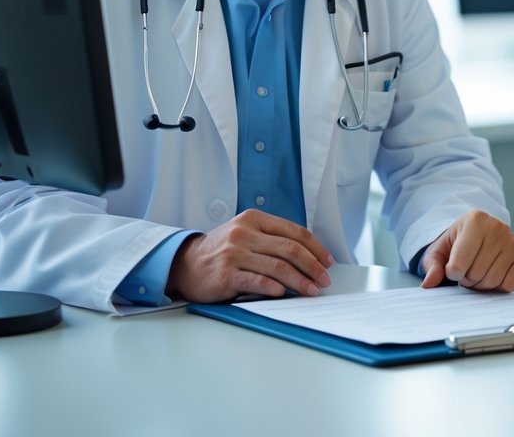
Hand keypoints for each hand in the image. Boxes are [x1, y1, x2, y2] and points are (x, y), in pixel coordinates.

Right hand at [166, 209, 333, 303]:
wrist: (185, 264)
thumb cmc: (223, 250)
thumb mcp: (247, 233)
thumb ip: (273, 238)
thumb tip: (310, 256)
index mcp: (254, 219)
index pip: (295, 232)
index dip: (316, 248)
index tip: (328, 262)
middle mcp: (244, 233)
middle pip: (290, 249)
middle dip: (313, 266)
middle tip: (325, 280)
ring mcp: (234, 254)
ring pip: (277, 266)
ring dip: (300, 281)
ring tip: (312, 291)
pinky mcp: (225, 275)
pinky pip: (257, 281)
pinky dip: (274, 287)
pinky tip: (285, 294)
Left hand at [420, 209, 513, 291]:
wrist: (476, 235)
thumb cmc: (456, 243)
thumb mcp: (438, 251)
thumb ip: (432, 266)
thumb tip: (428, 283)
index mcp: (475, 220)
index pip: (458, 265)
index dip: (451, 273)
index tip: (452, 265)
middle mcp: (497, 227)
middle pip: (476, 274)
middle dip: (466, 279)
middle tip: (465, 270)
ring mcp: (513, 240)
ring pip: (493, 281)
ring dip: (481, 284)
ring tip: (477, 272)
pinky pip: (509, 284)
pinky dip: (497, 286)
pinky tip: (491, 273)